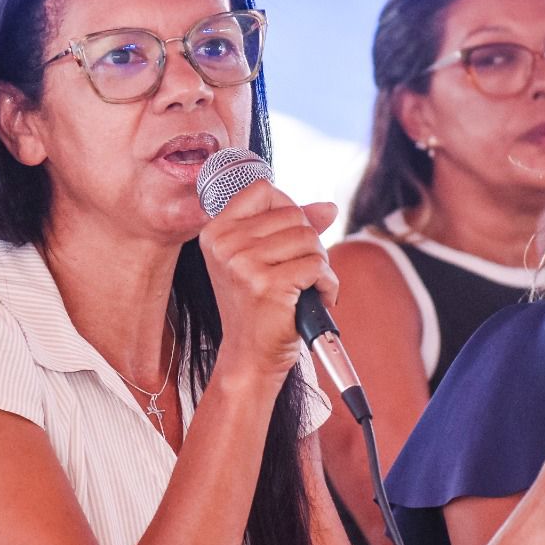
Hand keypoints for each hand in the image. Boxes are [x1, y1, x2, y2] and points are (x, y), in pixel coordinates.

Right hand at [199, 179, 337, 382]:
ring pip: (309, 238)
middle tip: (299, 273)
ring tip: (304, 287)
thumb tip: (329, 207)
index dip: (287, 208)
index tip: (287, 239)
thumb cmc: (258, 307)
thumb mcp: (265, 259)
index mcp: (216, 232)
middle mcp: (224, 245)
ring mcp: (243, 264)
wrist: (250, 355)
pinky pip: (317, 265)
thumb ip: (292, 226)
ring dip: (319, 265)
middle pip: (293, 214)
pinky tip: (313, 299)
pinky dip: (327, 284)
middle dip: (309, 243)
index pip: (263, 189)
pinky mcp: (267, 284)